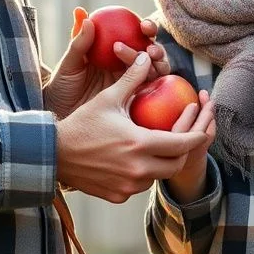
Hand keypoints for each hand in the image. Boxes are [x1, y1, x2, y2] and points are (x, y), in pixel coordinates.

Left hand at [45, 7, 169, 118]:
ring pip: (155, 71)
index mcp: (115, 51)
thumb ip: (78, 41)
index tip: (142, 25)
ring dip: (159, 64)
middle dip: (157, 48)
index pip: (136, 35)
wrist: (61, 115)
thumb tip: (82, 12)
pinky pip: (150, 93)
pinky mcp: (135, 102)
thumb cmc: (62, 87)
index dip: (146, 27)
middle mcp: (128, 66)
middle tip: (149, 49)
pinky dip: (156, 86)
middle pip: (151, 53)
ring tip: (150, 63)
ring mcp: (133, 84)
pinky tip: (151, 83)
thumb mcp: (69, 64)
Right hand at [57, 52, 208, 203]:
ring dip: (164, 160)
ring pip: (159, 176)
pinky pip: (141, 184)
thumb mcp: (108, 98)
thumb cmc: (81, 123)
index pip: (182, 143)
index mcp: (139, 145)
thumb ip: (132, 78)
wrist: (52, 154)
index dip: (197, 132)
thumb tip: (146, 57)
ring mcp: (128, 186)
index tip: (201, 121)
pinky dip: (145, 171)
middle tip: (185, 131)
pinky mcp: (117, 196)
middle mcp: (138, 170)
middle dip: (184, 148)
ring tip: (163, 141)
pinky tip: (141, 156)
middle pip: (177, 164)